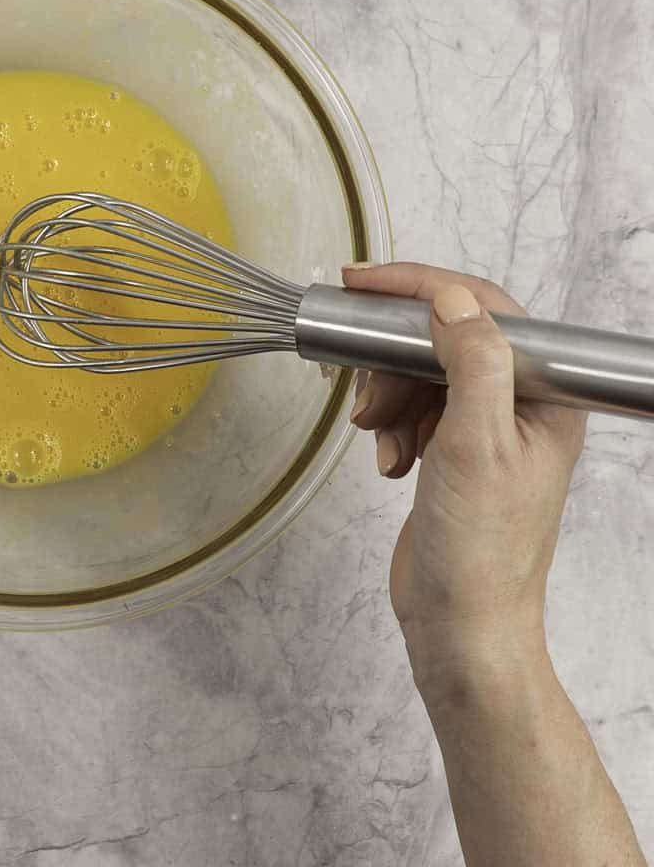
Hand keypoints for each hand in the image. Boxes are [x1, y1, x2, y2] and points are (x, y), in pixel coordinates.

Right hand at [341, 262, 586, 692]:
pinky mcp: (453, 448)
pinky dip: (390, 426)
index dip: (419, 288)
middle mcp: (518, 403)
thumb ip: (471, 363)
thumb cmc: (480, 549)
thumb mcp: (475, 444)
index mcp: (545, 394)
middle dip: (392, 361)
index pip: (482, 308)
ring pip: (417, 372)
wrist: (460, 623)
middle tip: (364, 390)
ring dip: (387, 398)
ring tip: (381, 437)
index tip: (362, 285)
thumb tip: (451, 300)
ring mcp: (484, 426)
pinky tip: (392, 460)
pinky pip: (410, 407)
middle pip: (440, 338)